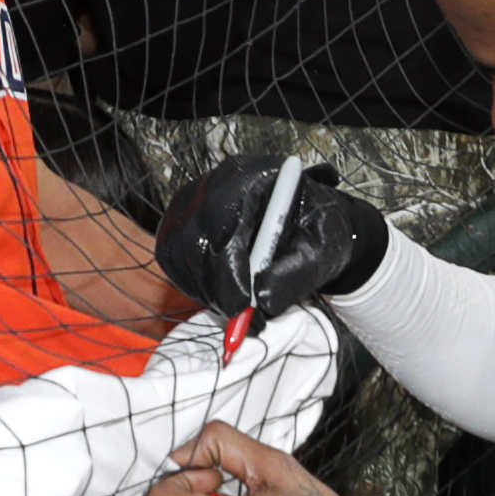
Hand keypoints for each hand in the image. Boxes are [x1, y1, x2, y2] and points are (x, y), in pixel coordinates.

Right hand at [151, 153, 391, 317]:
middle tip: (241, 320)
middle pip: (193, 237)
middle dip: (216, 287)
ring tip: (240, 311)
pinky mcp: (180, 222)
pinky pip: (172, 259)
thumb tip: (263, 302)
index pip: (221, 216)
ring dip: (205, 291)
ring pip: (178, 253)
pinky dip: (194, 286)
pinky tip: (223, 298)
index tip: (243, 305)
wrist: (306, 222)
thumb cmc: (317, 229)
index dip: (227, 266)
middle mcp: (214, 182)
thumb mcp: (322, 250)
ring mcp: (191, 201)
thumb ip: (296, 274)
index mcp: (252, 175)